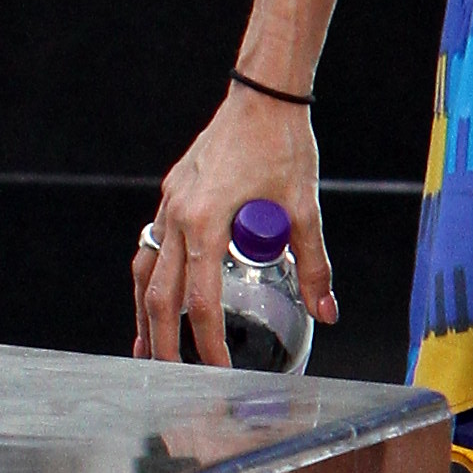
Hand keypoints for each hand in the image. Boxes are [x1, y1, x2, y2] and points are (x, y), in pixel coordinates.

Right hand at [135, 85, 338, 365]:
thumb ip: (313, 265)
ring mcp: (169, 203)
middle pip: (159, 294)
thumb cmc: (284, 145)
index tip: (218, 371)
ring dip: (145, 313)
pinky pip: (152, 246)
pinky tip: (156, 297)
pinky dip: (151, 278)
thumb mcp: (304, 208)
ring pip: (145, 271)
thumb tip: (326, 311)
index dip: (208, 342)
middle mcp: (178, 214)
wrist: (262, 96)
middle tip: (170, 376)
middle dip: (162, 340)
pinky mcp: (172, 193)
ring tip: (147, 348)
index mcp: (206, 221)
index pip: (200, 300)